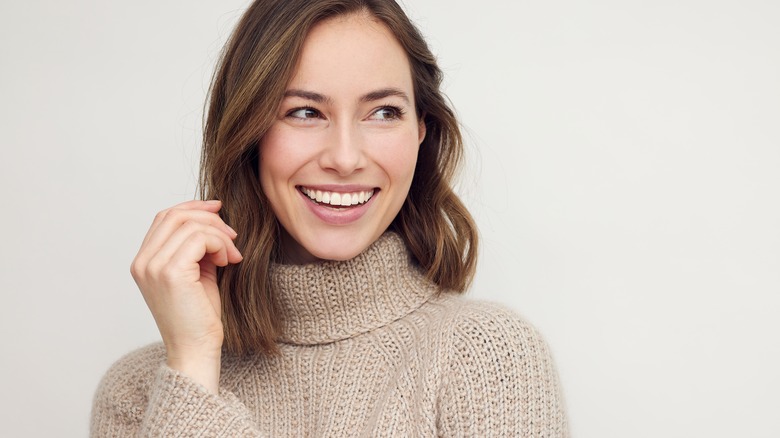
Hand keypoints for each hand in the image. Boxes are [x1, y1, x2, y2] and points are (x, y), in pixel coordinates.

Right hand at [130, 200, 242, 392]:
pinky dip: (220, 244)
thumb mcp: (197, 273)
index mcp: (143, 262)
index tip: (218, 208)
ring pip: (191, 225)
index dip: (193, 207)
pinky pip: (200, 238)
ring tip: (232, 255)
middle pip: (176, 215)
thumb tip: (213, 218)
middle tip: (232, 235)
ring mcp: (153, 267)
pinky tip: (229, 261)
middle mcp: (143, 262)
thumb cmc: (199, 317)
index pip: (165, 217)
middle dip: (210, 218)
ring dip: (219, 235)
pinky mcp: (171, 273)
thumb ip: (198, 247)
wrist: (196, 350)